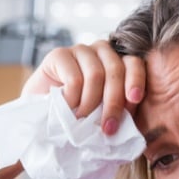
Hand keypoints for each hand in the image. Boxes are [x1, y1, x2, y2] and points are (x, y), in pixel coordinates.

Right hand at [22, 40, 146, 135]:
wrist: (42, 117)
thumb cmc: (78, 117)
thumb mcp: (104, 112)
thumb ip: (120, 107)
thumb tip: (133, 111)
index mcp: (117, 62)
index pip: (133, 63)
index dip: (136, 81)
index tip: (135, 100)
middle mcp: (100, 51)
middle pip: (115, 69)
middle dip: (113, 102)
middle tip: (107, 128)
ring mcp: (79, 51)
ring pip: (95, 74)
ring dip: (90, 103)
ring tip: (82, 120)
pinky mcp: (59, 55)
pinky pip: (74, 78)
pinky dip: (73, 99)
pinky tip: (67, 108)